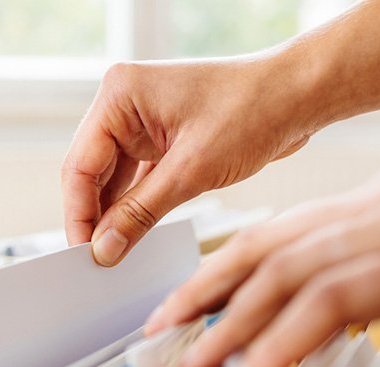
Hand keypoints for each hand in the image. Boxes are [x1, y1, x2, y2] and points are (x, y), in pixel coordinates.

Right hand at [61, 55, 314, 265]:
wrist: (300, 95)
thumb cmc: (253, 110)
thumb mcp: (192, 171)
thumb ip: (140, 212)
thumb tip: (105, 248)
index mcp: (120, 94)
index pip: (80, 164)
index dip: (79, 213)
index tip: (83, 252)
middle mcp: (126, 103)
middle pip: (92, 172)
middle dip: (96, 216)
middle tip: (98, 260)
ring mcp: (144, 120)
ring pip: (115, 178)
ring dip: (117, 214)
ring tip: (117, 253)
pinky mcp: (164, 137)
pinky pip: (139, 177)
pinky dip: (138, 205)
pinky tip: (136, 233)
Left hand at [144, 124, 379, 366]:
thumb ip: (374, 256)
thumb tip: (341, 291)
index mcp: (359, 210)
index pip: (270, 236)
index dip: (218, 268)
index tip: (184, 299)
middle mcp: (358, 217)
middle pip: (259, 251)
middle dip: (202, 292)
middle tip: (162, 330)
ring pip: (278, 280)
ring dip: (227, 327)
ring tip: (190, 364)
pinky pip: (326, 307)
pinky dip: (278, 345)